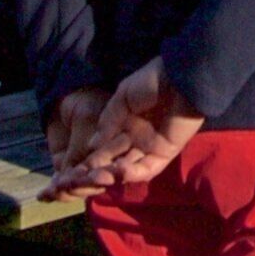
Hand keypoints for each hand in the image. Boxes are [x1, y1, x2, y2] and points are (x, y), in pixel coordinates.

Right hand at [49, 58, 202, 192]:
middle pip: (114, 161)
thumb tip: (92, 145)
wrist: (181, 76)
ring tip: (97, 176)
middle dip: (97, 170)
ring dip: (113, 174)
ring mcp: (151, 147)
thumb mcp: (123, 97)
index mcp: (125, 124)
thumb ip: (108, 121)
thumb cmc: (152, 81)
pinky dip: (134, 173)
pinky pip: (148, 168)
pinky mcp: (166, 152)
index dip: (90, 158)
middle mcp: (137, 138)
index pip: (104, 147)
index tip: (73, 168)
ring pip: (128, 168)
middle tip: (80, 179)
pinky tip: (119, 171)